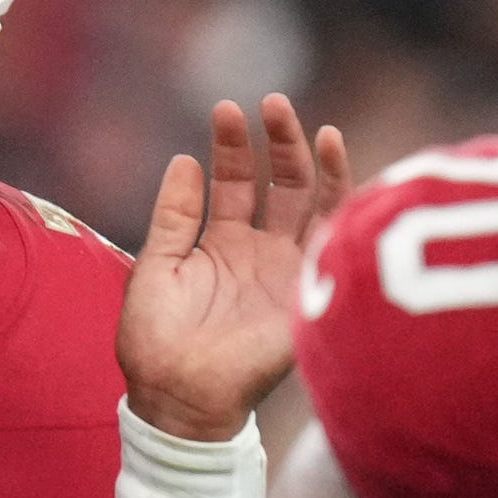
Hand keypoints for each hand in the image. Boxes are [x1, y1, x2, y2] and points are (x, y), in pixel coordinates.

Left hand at [118, 94, 346, 438]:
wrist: (178, 396)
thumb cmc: (157, 342)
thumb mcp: (157, 266)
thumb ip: (173, 216)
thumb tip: (183, 159)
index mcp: (222, 244)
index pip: (236, 182)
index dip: (232, 146)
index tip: (225, 109)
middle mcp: (262, 252)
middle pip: (282, 183)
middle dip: (278, 140)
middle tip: (270, 101)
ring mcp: (289, 269)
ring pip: (313, 200)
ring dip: (310, 158)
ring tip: (299, 119)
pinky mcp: (309, 288)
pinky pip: (334, 235)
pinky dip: (340, 194)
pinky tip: (333, 155)